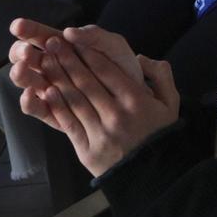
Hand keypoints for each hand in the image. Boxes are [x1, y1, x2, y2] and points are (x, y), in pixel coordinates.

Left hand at [16, 27, 178, 176]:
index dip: (88, 53)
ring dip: (58, 78)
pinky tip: (46, 92)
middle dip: (68, 60)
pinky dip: (57, 107)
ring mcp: (100, 132)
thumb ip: (161, 76)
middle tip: (52, 44)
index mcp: (135, 100)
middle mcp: (116, 113)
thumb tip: (140, 57)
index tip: (73, 39)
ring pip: (75, 100)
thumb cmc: (160, 136)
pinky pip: (69, 124)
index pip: (107, 70)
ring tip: (44, 61)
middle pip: (87, 82)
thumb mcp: (171, 103)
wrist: (154, 176)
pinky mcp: (87, 149)